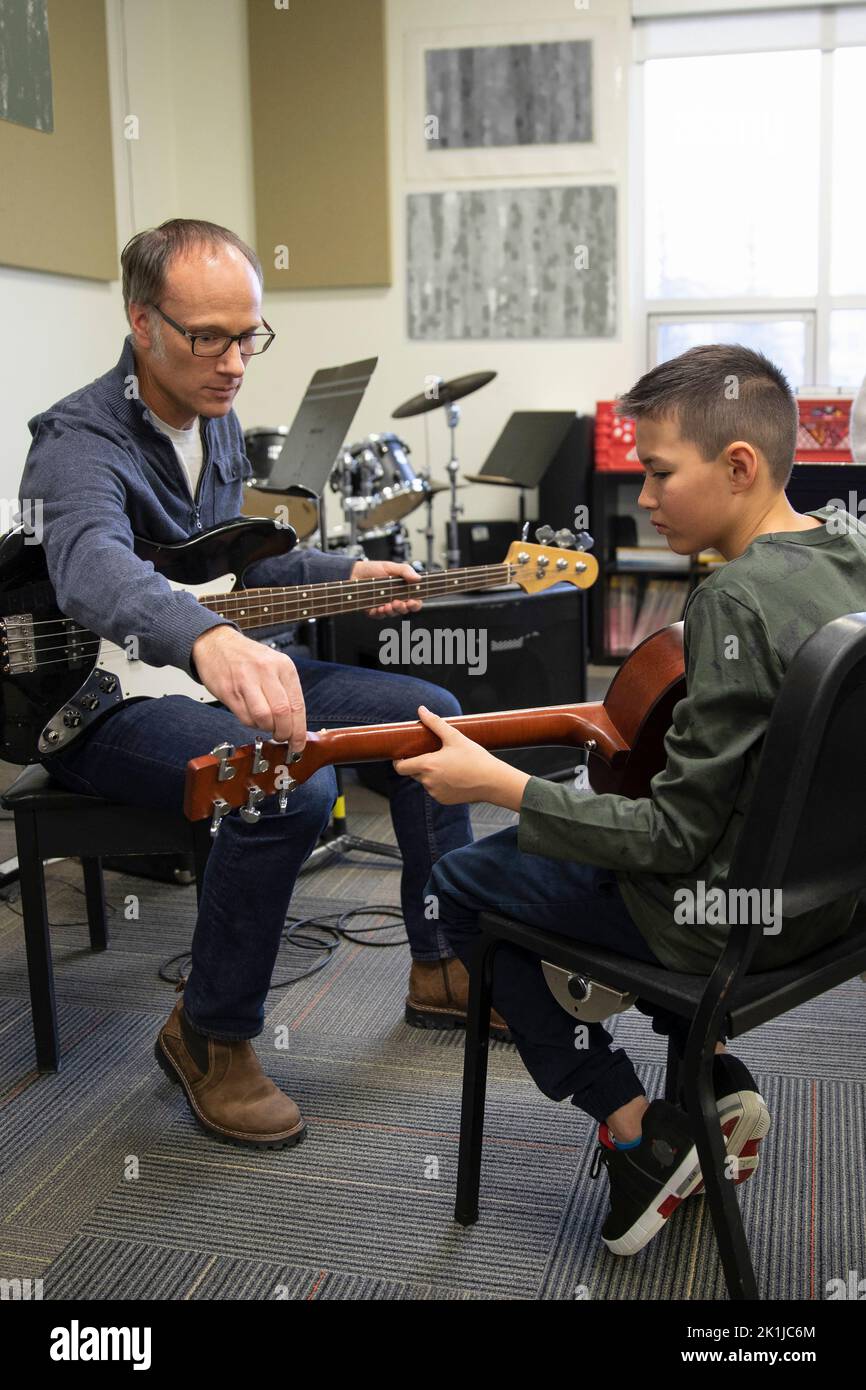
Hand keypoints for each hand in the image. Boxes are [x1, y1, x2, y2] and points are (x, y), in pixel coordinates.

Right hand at [191, 624, 306, 751]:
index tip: (298, 744)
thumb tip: (296, 724)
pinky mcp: (229, 691)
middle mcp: (266, 671)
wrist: (216, 643)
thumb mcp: (274, 665)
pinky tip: (252, 717)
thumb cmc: (248, 657)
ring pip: (263, 718)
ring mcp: (246, 681)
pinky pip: (244, 717)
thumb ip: (286, 691)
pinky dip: (251, 724)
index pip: (297, 705)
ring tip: (266, 726)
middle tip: (282, 737)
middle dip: (284, 733)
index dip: (299, 730)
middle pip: (282, 713)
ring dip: (266, 729)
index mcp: (283, 666)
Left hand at [350, 559, 421, 616]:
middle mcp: (394, 598)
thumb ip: (405, 571)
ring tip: (388, 605)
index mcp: (402, 589)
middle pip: (405, 609)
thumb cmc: (372, 569)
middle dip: (403, 608)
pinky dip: (380, 613)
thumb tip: (418, 578)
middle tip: (398, 602)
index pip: (414, 600)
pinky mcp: (373, 610)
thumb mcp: (390, 566)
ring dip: (392, 611)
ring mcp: (384, 605)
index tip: (412, 601)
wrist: (354, 572)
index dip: (415, 603)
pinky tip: (379, 608)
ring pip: (393, 614)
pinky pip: (379, 616)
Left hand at [393, 705, 530, 808]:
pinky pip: (435, 790)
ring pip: (425, 781)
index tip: (403, 754)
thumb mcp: (455, 737)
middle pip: (412, 773)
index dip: (398, 761)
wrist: (493, 782)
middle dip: (418, 764)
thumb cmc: (475, 758)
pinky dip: (440, 783)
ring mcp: (435, 793)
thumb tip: (421, 710)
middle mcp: (428, 781)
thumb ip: (435, 723)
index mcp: (427, 765)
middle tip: (431, 753)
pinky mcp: (444, 800)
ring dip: (430, 773)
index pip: (400, 767)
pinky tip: (454, 775)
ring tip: (447, 764)